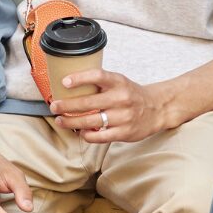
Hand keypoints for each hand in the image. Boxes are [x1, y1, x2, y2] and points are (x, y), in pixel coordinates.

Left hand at [50, 71, 171, 143]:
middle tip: (54, 106)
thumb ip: (100, 83)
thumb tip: (69, 85)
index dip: (80, 78)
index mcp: (119, 82)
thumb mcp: (119, 82)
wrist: (157, 109)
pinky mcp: (124, 132)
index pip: (98, 76)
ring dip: (72, 122)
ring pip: (91, 121)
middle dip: (67, 105)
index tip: (64, 82)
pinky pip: (99, 136)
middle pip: (88, 102)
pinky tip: (80, 132)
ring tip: (60, 120)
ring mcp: (123, 117)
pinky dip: (86, 135)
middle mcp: (121, 98)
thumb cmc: (132, 95)